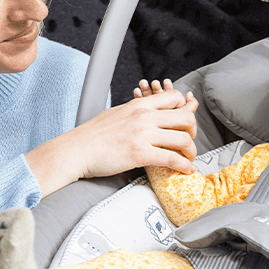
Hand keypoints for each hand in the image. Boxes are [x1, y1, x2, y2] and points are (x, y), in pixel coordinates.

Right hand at [75, 85, 198, 177]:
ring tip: (189, 159)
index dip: (185, 109)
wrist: (76, 150)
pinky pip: (173, 158)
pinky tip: (186, 170)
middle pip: (185, 117)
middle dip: (193, 131)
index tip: (184, 123)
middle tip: (189, 142)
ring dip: (192, 151)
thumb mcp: (118, 113)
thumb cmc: (93, 135)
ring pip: (183, 139)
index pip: (174, 98)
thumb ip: (137, 112)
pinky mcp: (140, 153)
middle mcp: (144, 116)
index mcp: (139, 105)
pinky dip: (185, 166)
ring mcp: (143, 134)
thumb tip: (149, 114)